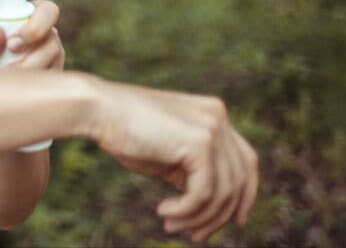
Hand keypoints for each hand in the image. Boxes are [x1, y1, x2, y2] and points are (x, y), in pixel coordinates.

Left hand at [0, 0, 64, 70]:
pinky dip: (37, 76)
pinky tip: (22, 83)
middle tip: (12, 45)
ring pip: (51, 45)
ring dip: (28, 61)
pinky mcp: (60, 66)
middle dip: (34, 27)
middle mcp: (36, 20)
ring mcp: (51, 42)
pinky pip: (56, 68)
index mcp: (13, 8)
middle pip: (48, 10)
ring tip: (6, 73)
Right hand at [89, 80, 258, 242]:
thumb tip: (211, 207)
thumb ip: (193, 172)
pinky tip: (164, 212)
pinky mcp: (200, 143)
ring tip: (171, 225)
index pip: (246, 162)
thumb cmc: (126, 134)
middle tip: (194, 235)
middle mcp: (219, 118)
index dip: (246, 195)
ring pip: (222, 192)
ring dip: (197, 218)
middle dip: (219, 215)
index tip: (236, 222)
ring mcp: (212, 128)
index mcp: (214, 116)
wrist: (99, 111)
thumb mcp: (168, 156)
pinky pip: (203, 193)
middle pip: (239, 181)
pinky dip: (186, 211)